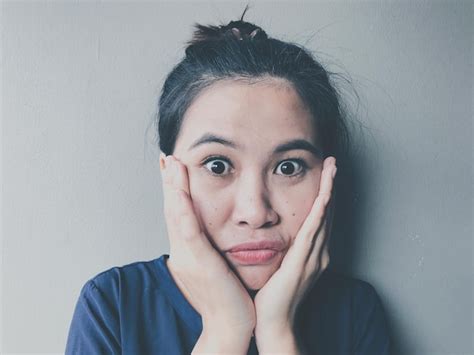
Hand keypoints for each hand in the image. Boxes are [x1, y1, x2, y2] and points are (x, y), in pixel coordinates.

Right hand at [159, 153, 255, 351]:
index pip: (177, 212)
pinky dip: (183, 211)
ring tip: (172, 163)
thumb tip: (212, 231)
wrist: (228, 325)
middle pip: (172, 209)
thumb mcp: (213, 265)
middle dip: (169, 181)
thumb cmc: (226, 295)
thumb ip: (209, 247)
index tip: (171, 165)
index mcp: (187, 250)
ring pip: (177, 216)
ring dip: (174, 188)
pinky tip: (180, 194)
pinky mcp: (200, 262)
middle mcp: (182, 250)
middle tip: (166, 156)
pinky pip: (189, 233)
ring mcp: (189, 256)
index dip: (173, 189)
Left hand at [253, 156, 336, 352]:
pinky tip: (323, 197)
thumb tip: (276, 235)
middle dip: (330, 186)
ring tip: (331, 169)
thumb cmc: (273, 297)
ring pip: (323, 217)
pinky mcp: (302, 263)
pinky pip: (313, 232)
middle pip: (327, 212)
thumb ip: (284, 250)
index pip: (320, 218)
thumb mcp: (281, 267)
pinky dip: (319, 212)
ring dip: (328, 191)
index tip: (323, 174)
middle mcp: (318, 253)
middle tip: (332, 162)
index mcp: (312, 253)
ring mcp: (313, 258)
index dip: (324, 194)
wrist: (274, 324)